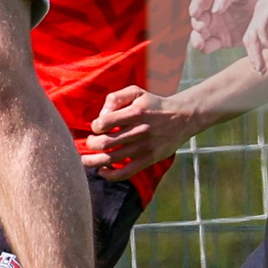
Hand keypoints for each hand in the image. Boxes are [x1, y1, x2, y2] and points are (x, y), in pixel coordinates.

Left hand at [80, 86, 203, 181]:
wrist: (182, 118)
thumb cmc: (153, 104)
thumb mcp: (136, 92)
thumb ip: (115, 98)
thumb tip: (101, 115)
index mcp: (135, 113)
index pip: (105, 122)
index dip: (95, 126)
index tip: (96, 127)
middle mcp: (139, 131)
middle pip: (105, 143)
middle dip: (91, 144)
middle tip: (89, 142)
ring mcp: (144, 148)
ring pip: (111, 159)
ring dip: (93, 161)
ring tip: (85, 159)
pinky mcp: (148, 160)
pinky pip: (125, 173)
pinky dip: (110, 175)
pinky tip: (101, 170)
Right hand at [189, 0, 266, 53]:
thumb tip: (214, 10)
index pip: (199, 1)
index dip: (194, 7)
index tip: (195, 13)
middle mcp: (212, 14)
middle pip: (197, 20)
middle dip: (196, 25)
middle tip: (202, 28)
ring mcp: (215, 29)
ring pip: (199, 35)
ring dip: (196, 39)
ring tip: (200, 43)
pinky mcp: (221, 41)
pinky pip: (209, 46)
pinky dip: (205, 48)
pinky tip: (206, 48)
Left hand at [242, 0, 267, 74]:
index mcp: (264, 14)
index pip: (253, 38)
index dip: (256, 55)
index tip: (262, 70)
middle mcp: (260, 10)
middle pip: (249, 38)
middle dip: (253, 56)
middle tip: (260, 71)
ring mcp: (263, 7)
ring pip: (252, 35)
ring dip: (256, 53)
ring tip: (262, 66)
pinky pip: (261, 28)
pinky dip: (266, 41)